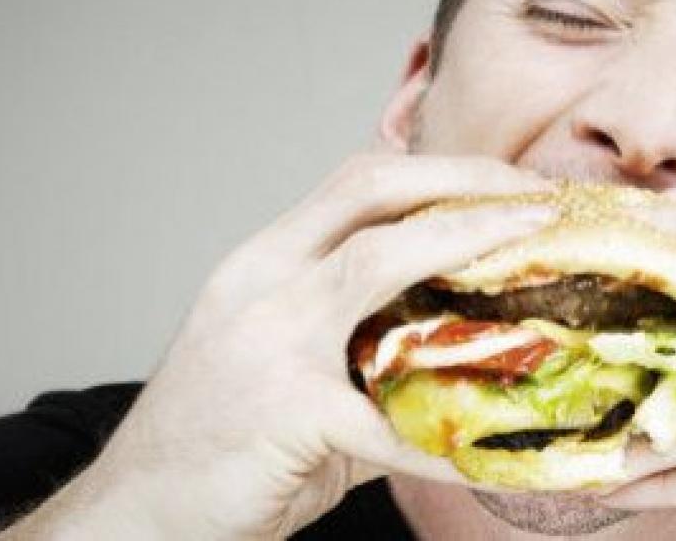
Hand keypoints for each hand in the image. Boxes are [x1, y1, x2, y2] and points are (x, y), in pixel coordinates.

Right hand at [9, 152, 553, 539]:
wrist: (136, 514)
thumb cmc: (218, 439)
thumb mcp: (285, 362)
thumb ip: (363, 340)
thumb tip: (462, 341)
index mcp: (265, 261)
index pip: (356, 183)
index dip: (438, 169)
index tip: (505, 177)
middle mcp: (261, 280)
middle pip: (368, 190)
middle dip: (462, 179)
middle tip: (538, 196)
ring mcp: (266, 340)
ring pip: (377, 262)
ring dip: (468, 242)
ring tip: (538, 242)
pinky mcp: (282, 412)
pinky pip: (385, 418)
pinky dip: (448, 434)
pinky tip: (500, 450)